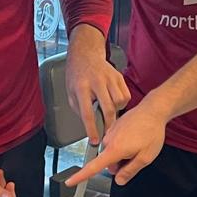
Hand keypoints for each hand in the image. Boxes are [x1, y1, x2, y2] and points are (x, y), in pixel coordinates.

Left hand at [65, 27, 130, 142]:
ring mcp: (110, 78)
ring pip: (119, 102)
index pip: (87, 113)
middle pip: (108, 108)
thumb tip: (90, 125)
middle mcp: (97, 82)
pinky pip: (126, 95)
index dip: (92, 129)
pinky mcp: (118, 77)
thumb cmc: (77, 76)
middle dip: (109, 125)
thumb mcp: (71, 93)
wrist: (86, 55)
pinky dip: (122, 103)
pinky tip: (114, 102)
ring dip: (116, 112)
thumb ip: (80, 109)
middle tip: (107, 133)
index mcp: (81, 87)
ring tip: (109, 112)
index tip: (95, 140)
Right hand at [65, 99, 166, 187]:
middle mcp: (109, 140)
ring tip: (138, 144)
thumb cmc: (151, 132)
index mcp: (115, 149)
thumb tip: (119, 181)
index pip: (94, 166)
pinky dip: (124, 144)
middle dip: (120, 164)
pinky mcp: (114, 127)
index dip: (81, 176)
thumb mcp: (146, 157)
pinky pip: (115, 142)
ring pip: (112, 152)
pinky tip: (136, 137)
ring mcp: (110, 133)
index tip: (70, 182)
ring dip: (123, 153)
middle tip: (137, 156)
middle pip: (108, 162)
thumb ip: (130, 171)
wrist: (153, 110)